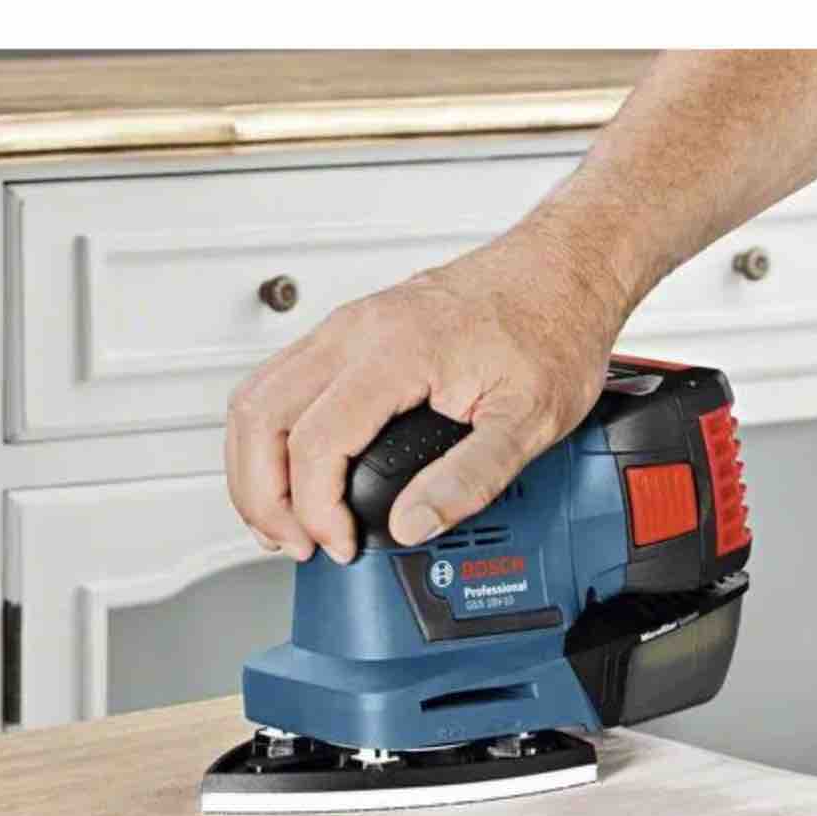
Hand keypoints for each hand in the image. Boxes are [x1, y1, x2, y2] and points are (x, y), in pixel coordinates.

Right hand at [225, 225, 626, 562]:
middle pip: (260, 417)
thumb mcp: (532, 419)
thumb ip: (471, 478)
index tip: (340, 545)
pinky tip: (290, 471)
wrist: (561, 270)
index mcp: (396, 351)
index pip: (314, 441)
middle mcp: (356, 330)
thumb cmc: (551, 329)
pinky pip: (277, 382)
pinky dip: (269, 436)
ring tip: (282, 521)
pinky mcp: (348, 331)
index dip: (315, 508)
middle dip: (262, 495)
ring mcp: (346, 326)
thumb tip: (412, 524)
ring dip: (254, 467)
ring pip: (255, 396)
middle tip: (294, 544)